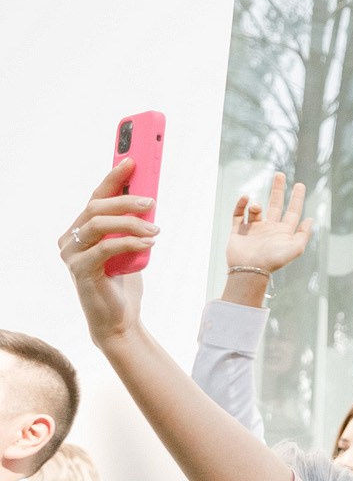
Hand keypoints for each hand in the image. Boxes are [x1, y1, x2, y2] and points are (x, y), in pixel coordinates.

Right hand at [58, 160, 154, 344]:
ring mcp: (71, 254)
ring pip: (98, 224)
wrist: (119, 319)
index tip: (132, 161)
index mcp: (81, 229)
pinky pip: (104, 248)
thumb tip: (148, 199)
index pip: (96, 197)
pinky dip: (129, 243)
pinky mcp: (79, 270)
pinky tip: (148, 245)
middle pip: (96, 207)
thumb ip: (131, 226)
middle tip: (151, 201)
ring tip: (155, 231)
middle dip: (125, 199)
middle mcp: (70, 238)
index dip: (113, 178)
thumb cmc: (124, 283)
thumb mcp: (130, 248)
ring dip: (130, 223)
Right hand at [224, 174, 313, 285]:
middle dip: (277, 190)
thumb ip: (303, 234)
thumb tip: (311, 219)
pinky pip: (238, 213)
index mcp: (284, 232)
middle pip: (275, 204)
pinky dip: (241, 204)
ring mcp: (253, 229)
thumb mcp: (295, 248)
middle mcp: (270, 229)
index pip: (292, 212)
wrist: (250, 269)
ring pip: (256, 209)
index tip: (299, 184)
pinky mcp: (238, 230)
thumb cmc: (274, 260)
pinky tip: (245, 198)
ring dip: (256, 205)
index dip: (296, 198)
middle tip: (279, 174)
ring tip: (257, 207)